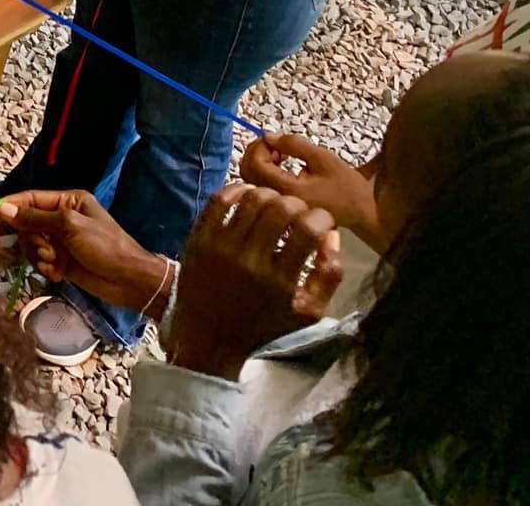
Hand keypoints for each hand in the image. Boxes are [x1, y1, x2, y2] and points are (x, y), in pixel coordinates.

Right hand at [0, 190, 172, 313]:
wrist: (129, 281)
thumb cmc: (105, 247)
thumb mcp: (69, 226)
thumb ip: (35, 218)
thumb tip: (3, 210)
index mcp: (68, 201)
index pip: (30, 199)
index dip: (12, 207)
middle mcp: (62, 218)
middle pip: (27, 224)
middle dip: (31, 239)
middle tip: (46, 252)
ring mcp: (61, 241)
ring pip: (31, 244)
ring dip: (38, 256)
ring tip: (53, 264)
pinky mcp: (61, 261)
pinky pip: (40, 260)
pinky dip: (45, 267)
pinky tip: (57, 274)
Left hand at [167, 182, 342, 379]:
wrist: (209, 338)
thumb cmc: (263, 326)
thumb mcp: (308, 313)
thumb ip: (329, 276)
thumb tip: (331, 235)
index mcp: (280, 281)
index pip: (308, 229)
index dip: (322, 217)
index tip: (322, 222)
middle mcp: (249, 261)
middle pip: (281, 208)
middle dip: (297, 204)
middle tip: (298, 213)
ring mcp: (220, 248)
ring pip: (250, 199)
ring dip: (269, 195)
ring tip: (274, 205)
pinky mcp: (198, 240)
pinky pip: (218, 201)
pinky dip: (236, 190)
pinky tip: (247, 196)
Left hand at [241, 133, 383, 249]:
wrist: (362, 215)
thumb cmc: (348, 187)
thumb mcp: (324, 159)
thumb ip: (295, 145)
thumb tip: (268, 136)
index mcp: (288, 191)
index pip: (255, 165)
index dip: (260, 146)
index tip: (278, 141)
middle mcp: (277, 201)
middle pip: (246, 172)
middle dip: (256, 151)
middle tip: (277, 145)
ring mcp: (277, 206)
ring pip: (249, 179)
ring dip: (258, 160)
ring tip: (281, 154)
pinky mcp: (279, 207)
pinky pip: (259, 185)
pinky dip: (263, 170)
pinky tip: (282, 165)